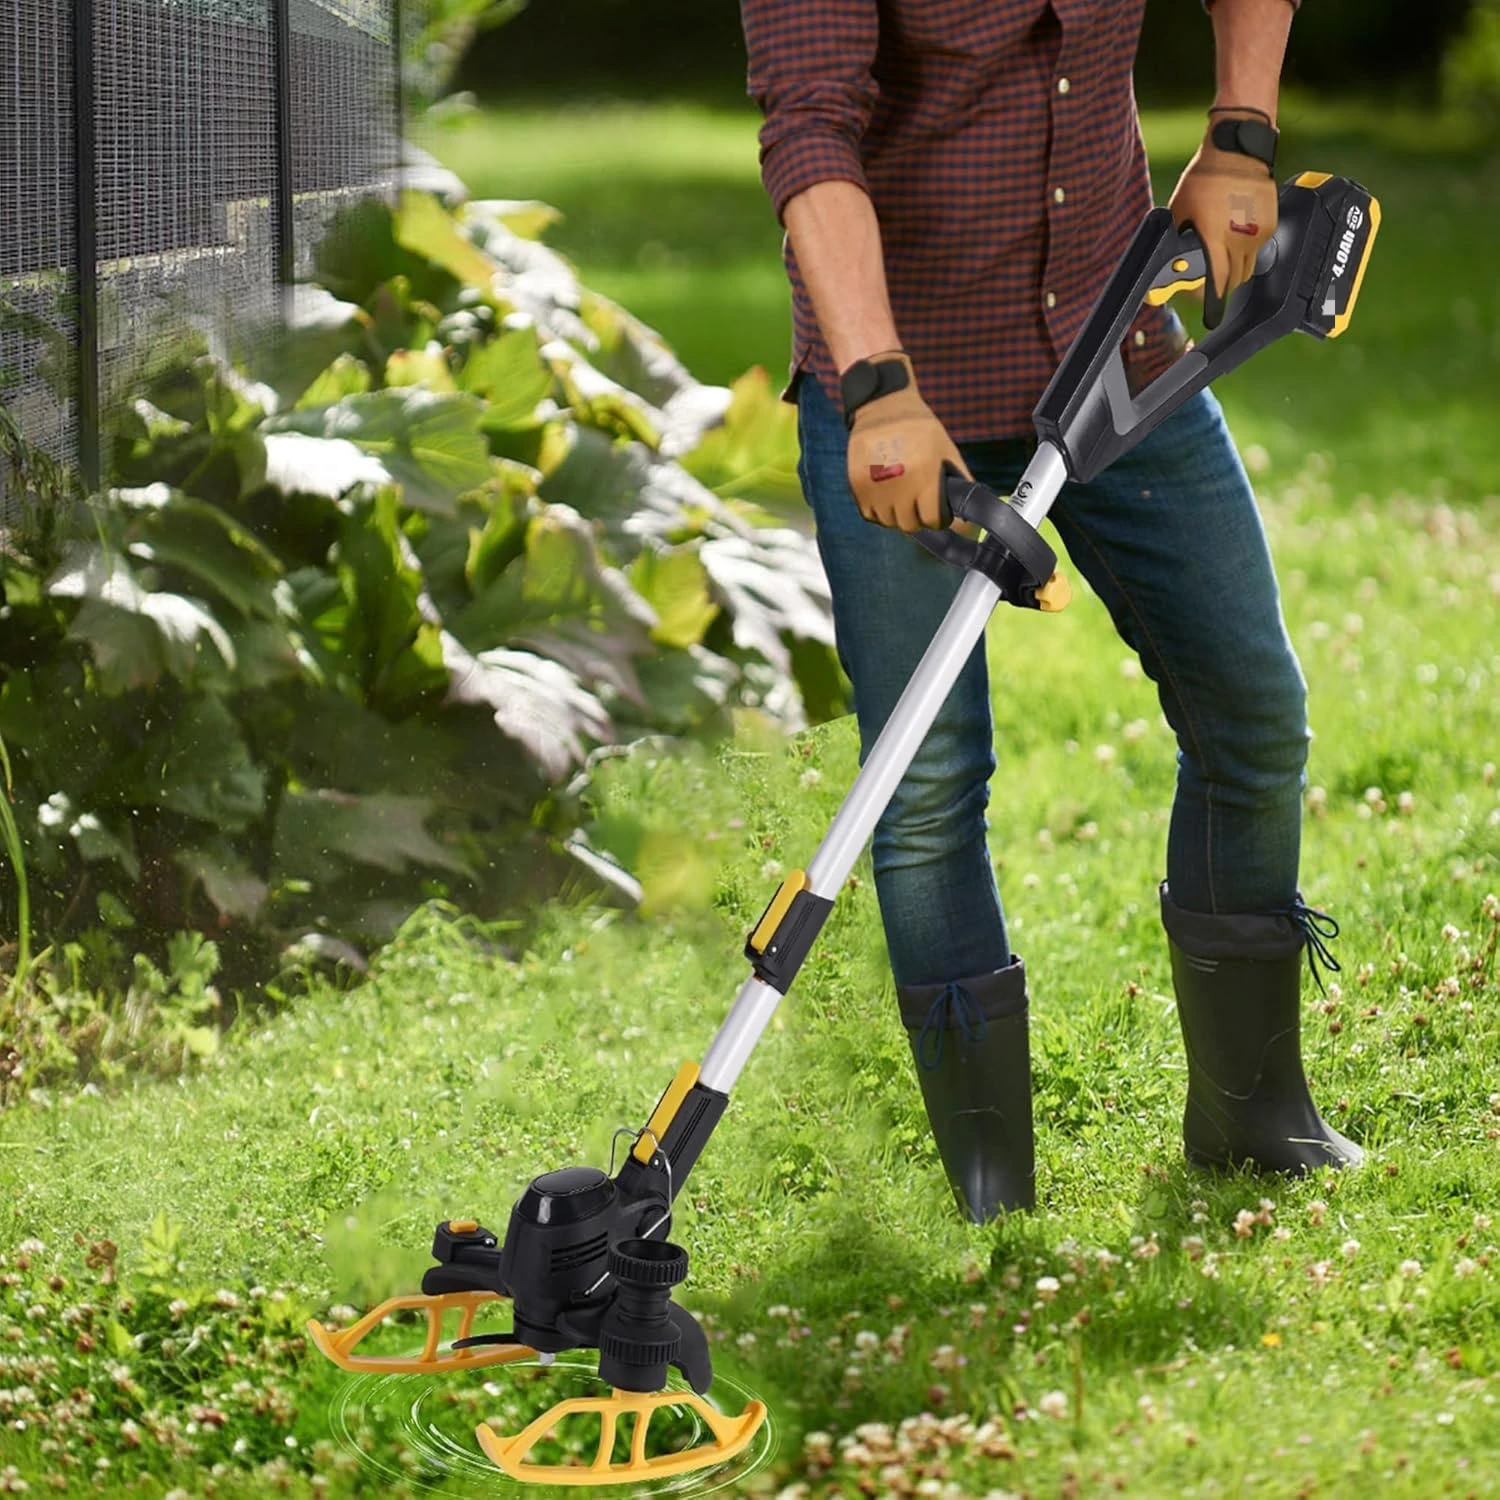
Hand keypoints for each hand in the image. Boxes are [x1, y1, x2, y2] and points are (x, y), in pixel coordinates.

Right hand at [843, 353, 970, 532]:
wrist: (882, 405)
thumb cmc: (920, 428)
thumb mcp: (946, 449)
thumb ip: (959, 482)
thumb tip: (969, 517)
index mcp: (924, 475)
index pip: (931, 519)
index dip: (939, 519)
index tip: (939, 515)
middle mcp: (897, 484)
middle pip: (909, 524)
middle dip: (918, 518)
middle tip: (920, 506)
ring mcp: (874, 487)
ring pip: (888, 521)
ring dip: (898, 515)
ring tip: (903, 498)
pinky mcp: (856, 484)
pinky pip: (870, 514)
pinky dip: (879, 511)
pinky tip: (886, 496)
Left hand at [1167, 109, 1278, 328]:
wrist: (1237, 151)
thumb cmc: (1205, 177)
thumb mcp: (1179, 211)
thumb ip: (1178, 238)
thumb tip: (1172, 257)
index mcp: (1216, 240)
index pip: (1219, 282)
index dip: (1212, 299)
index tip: (1209, 310)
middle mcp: (1241, 240)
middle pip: (1236, 279)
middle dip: (1224, 285)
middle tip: (1214, 282)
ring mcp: (1259, 232)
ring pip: (1250, 266)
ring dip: (1237, 270)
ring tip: (1225, 259)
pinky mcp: (1271, 223)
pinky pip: (1260, 248)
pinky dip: (1249, 250)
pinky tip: (1237, 237)